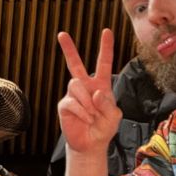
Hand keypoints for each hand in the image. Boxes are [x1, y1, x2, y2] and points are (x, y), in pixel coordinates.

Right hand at [56, 29, 121, 153]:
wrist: (91, 144)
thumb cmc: (103, 128)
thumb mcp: (114, 116)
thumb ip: (108, 104)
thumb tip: (96, 93)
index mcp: (100, 85)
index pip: (103, 63)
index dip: (105, 47)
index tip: (106, 31)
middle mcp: (85, 87)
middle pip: (75, 64)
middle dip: (68, 49)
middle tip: (61, 34)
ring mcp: (73, 95)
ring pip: (76, 85)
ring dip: (87, 101)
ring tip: (92, 115)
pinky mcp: (64, 105)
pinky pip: (72, 102)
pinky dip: (82, 111)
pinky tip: (86, 119)